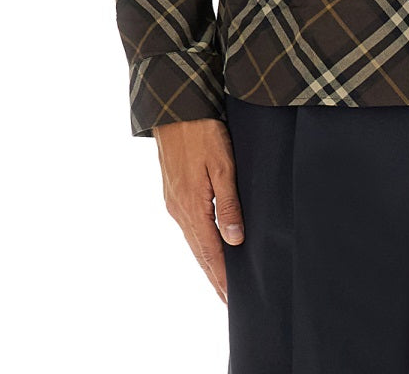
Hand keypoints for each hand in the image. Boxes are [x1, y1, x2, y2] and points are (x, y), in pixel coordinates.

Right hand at [152, 117, 244, 303]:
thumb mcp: (222, 166)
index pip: (210, 253)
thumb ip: (228, 205)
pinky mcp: (173, 191)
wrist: (176, 109)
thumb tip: (234, 241)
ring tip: (221, 280)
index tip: (232, 299)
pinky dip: (200, 242)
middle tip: (228, 300)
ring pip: (193, 240)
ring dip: (207, 261)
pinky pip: (189, 226)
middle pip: (199, 252)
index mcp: (191, 208)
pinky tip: (208, 244)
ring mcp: (173, 201)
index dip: (222, 277)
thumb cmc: (202, 133)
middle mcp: (179, 210)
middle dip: (214, 277)